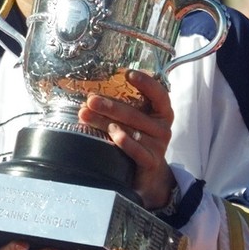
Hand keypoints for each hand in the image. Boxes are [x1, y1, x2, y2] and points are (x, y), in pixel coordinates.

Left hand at [78, 69, 175, 209]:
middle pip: (134, 114)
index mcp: (161, 113)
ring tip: (86, 115)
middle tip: (90, 100)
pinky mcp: (151, 162)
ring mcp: (158, 146)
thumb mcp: (135, 122)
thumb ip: (122, 108)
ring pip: (130, 131)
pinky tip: (113, 134)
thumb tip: (91, 96)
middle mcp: (162, 128)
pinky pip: (136, 150)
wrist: (148, 175)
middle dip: (110, 106)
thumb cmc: (137, 140)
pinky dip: (125, 142)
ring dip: (105, 122)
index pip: (159, 95)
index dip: (146, 83)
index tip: (129, 74)